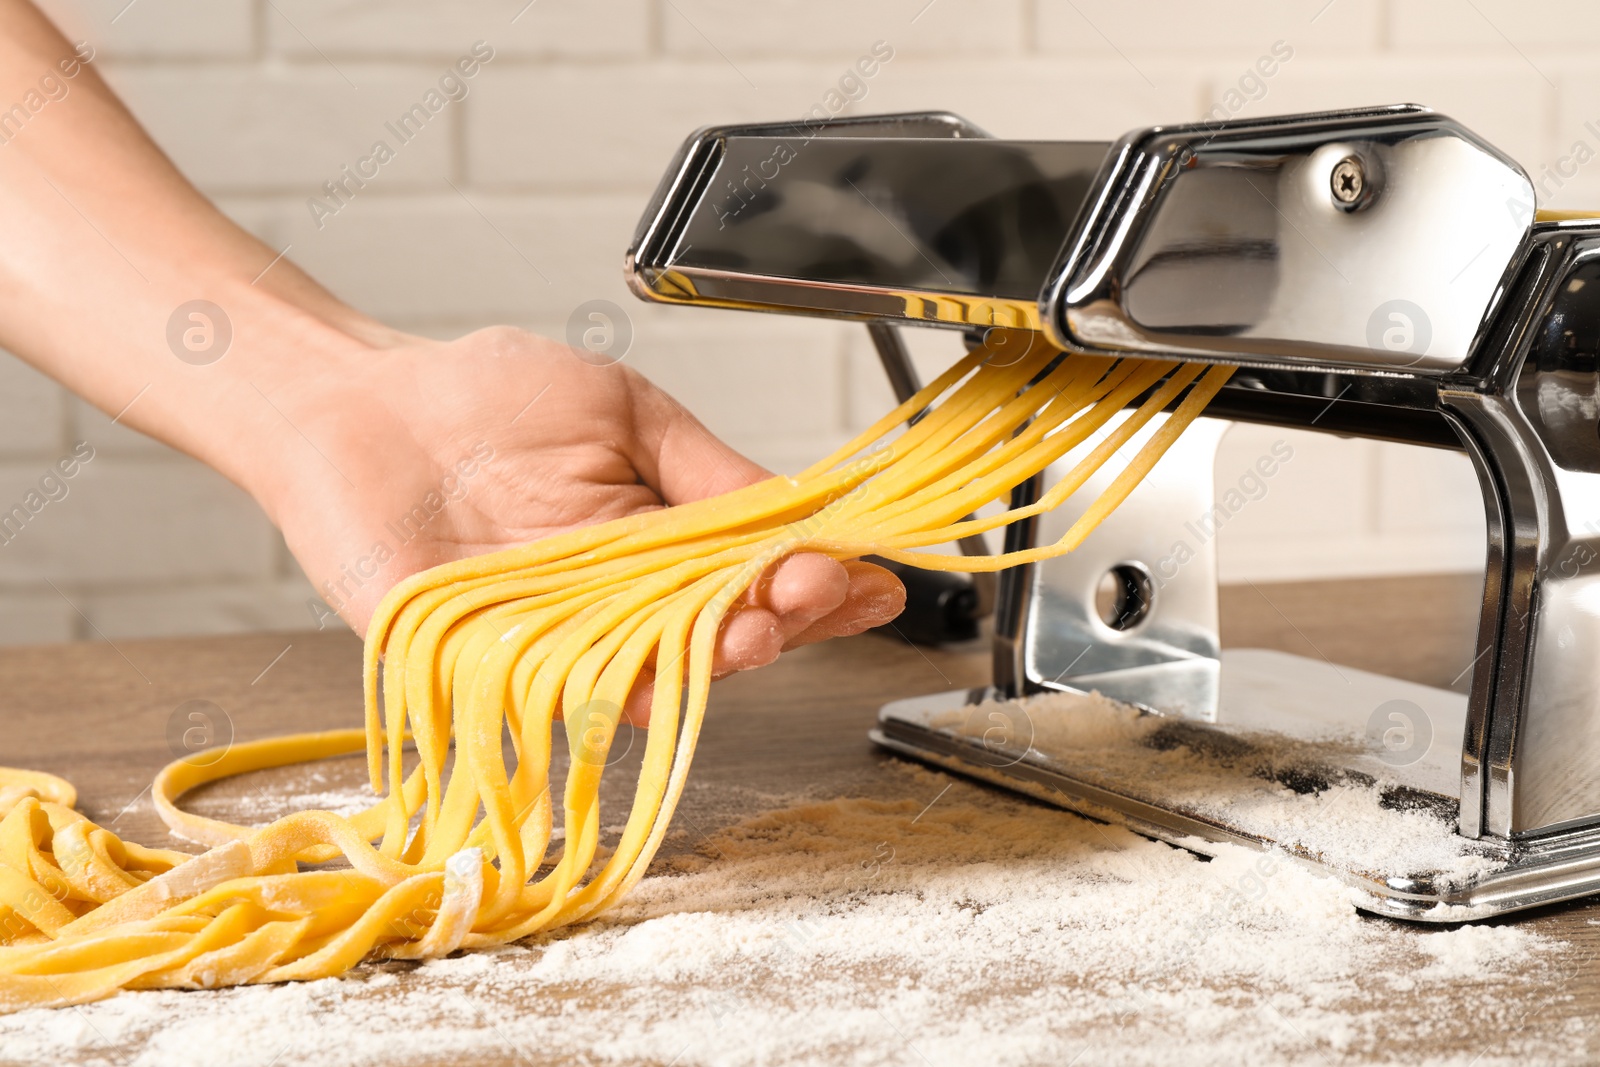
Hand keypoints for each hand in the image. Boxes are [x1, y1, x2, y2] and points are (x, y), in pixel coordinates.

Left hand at [251, 326, 905, 722]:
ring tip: (762, 629)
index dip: (817, 581)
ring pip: (656, 669)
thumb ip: (705, 466)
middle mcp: (619, 602)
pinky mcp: (488, 667)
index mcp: (661, 540)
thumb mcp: (620, 409)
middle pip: (719, 631)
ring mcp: (559, 639)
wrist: (357, 404)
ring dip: (714, 657)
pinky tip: (668, 675)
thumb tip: (797, 509)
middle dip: (783, 617)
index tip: (868, 575)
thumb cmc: (483, 397)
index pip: (757, 575)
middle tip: (818, 592)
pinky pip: (562, 693)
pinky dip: (617, 691)